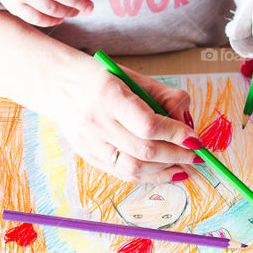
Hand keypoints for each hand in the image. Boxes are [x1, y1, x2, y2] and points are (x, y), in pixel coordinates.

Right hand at [50, 55, 197, 184]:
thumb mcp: (134, 77)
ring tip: (185, 166)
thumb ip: (165, 97)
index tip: (195, 138)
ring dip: (164, 170)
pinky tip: (166, 172)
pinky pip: (123, 174)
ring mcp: (90, 143)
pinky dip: (149, 176)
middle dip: (176, 155)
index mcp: (109, 95)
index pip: (148, 124)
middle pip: (144, 150)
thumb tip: (187, 125)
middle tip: (196, 154)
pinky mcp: (88, 156)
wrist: (56, 84)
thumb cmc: (100, 77)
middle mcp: (96, 122)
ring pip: (133, 169)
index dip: (176, 135)